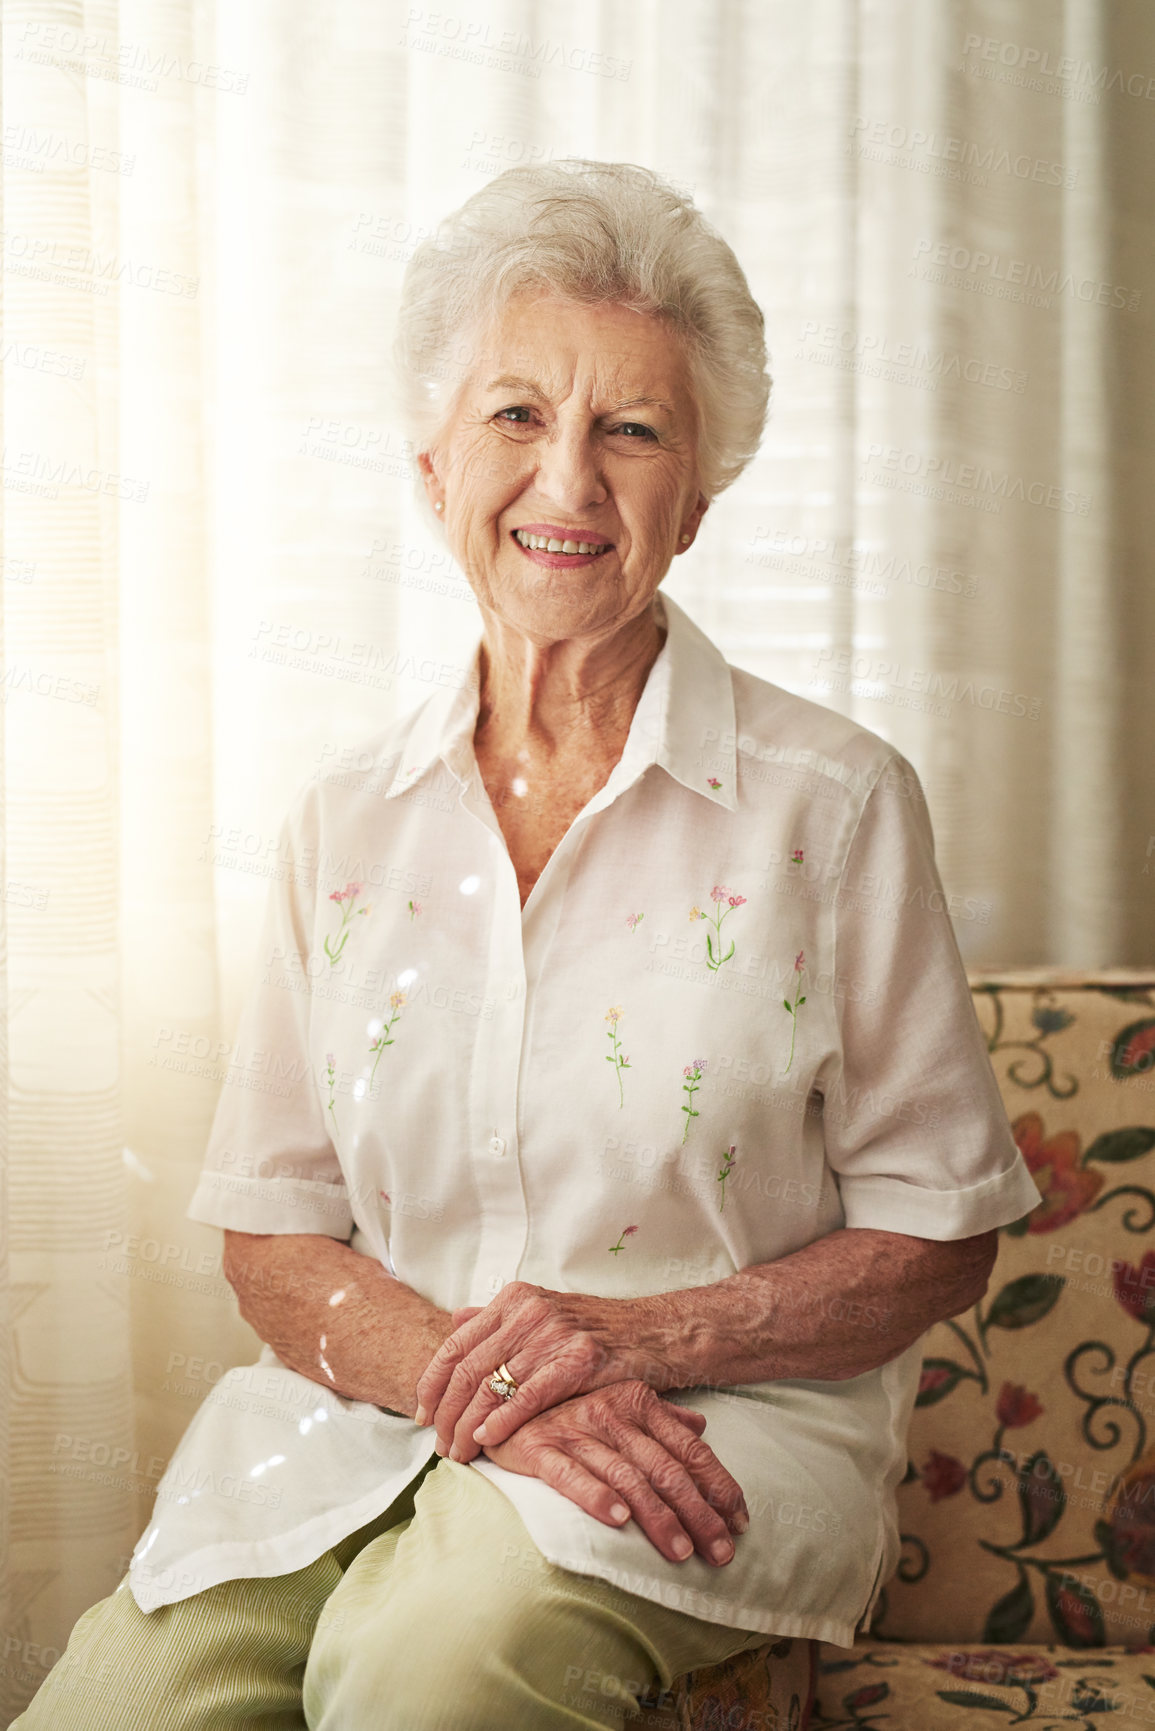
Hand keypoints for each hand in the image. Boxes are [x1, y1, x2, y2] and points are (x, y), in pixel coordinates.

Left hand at [414, 1282, 662, 1463]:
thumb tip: (454, 1318)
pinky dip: (503, 1421)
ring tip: (460, 1453)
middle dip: (446, 1413)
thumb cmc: (595, 1331)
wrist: (653, 1332)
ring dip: (469, 1426)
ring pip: (492, 1385)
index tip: (421, 1414)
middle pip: (467, 1368)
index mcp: (514, 1299)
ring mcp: (554, 1333)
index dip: (431, 1382)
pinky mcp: (580, 1360)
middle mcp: (529, 1311)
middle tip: (439, 1446)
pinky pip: (529, 1396)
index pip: (455, 1343)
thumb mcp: (543, 1313)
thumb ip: (498, 1317)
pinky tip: (489, 1440)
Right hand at [478, 1380, 748, 1567]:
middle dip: (699, 1514)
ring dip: (657, 1517)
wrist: (497, 1392)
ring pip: (627, 1477)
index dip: (719, 1486)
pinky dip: (595, 1495)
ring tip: (681, 1553)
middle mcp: (610, 1413)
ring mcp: (574, 1429)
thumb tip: (701, 1427)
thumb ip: (660, 1415)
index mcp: (636, 1401)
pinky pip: (570, 1474)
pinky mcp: (538, 1447)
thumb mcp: (617, 1400)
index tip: (741, 1522)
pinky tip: (617, 1519)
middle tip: (721, 1554)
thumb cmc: (565, 1404)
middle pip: (665, 1470)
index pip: (689, 1450)